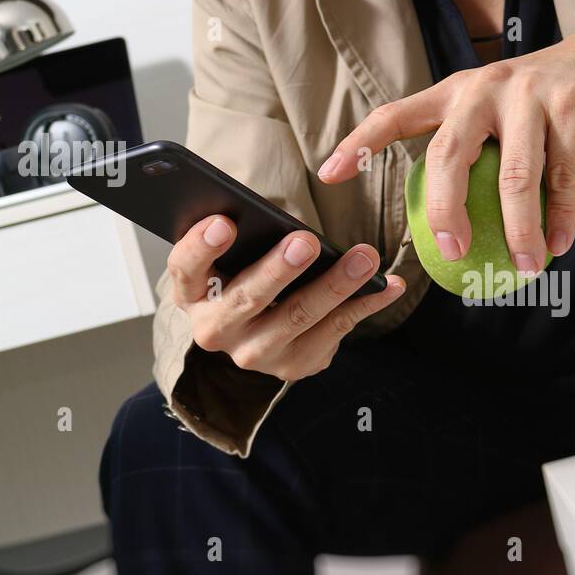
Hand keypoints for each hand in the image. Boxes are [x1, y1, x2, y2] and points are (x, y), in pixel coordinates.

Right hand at [167, 215, 404, 379]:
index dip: (202, 247)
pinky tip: (389, 285)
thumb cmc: (242, 275)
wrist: (254, 332)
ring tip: (365, 258)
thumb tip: (263, 208)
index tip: (225, 222)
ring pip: (299, 316)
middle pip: (247, 298)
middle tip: (306, 241)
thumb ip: (239, 236)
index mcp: (191, 294)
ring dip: (336, 285)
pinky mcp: (294, 365)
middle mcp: (217, 330)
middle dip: (280, 269)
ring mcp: (256, 354)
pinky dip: (366, 304)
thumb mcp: (228, 258)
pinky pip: (334, 330)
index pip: (186, 269)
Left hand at [316, 31, 574, 273]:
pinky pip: (563, 178)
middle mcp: (485, 88)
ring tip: (525, 267)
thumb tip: (438, 223)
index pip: (397, 115)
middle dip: (446, 211)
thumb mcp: (495, 110)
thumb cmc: (540, 103)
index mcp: (455, 92)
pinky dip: (562, 218)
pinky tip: (558, 246)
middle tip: (451, 254)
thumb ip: (469, 148)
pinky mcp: (572, 110)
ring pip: (516, 177)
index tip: (328, 174)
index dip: (361, 143)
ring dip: (519, 230)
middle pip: (451, 155)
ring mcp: (530, 96)